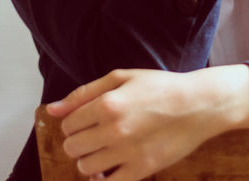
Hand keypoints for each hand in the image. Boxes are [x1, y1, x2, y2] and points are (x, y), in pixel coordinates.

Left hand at [45, 66, 248, 180]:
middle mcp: (114, 130)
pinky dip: (104, 178)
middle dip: (78, 142)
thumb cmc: (159, 87)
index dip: (74, 123)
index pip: (68, 124)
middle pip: (72, 147)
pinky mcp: (141, 170)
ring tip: (105, 149)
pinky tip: (111, 166)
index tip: (87, 121)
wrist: (198, 105)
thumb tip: (51, 110)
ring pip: (85, 167)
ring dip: (90, 160)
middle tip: (94, 135)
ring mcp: (127, 153)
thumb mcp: (121, 78)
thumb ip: (83, 94)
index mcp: (107, 104)